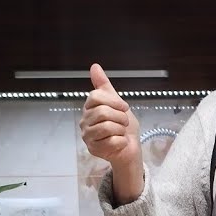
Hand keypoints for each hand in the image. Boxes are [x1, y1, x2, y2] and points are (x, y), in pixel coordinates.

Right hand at [80, 64, 142, 201]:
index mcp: (89, 108)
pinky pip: (112, 141)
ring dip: (121, 130)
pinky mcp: (94, 149)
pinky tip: (120, 143)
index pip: (95, 97)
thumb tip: (94, 66)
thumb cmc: (124, 127)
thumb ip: (104, 85)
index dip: (114, 101)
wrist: (131, 149)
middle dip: (120, 117)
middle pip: (103, 112)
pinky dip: (122, 142)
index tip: (124, 107)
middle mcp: (85, 121)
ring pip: (107, 127)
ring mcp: (88, 136)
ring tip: (121, 132)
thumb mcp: (117, 103)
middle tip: (124, 123)